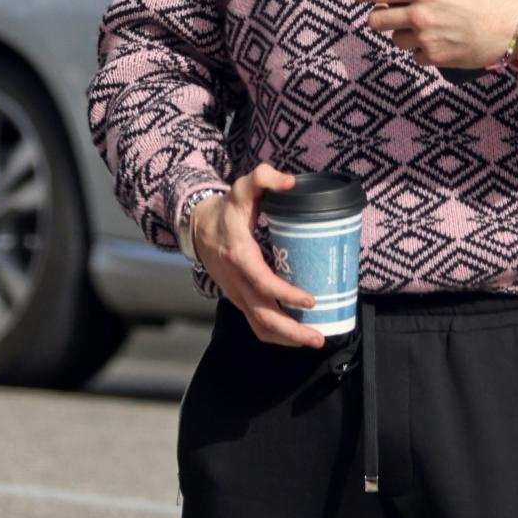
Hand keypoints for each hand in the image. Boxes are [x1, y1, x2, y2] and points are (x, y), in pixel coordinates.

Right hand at [190, 165, 324, 349]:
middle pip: (263, 316)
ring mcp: (237, 294)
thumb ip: (264, 177)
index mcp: (239, 255)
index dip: (286, 294)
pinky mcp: (240, 299)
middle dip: (291, 332)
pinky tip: (297, 335)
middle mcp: (236, 281)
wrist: (198, 227)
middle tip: (320, 337)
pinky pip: (257, 323)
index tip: (311, 300)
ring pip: (259, 326)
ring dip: (286, 339)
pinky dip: (277, 334)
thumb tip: (290, 182)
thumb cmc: (227, 209)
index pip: (263, 282)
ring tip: (314, 340)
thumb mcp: (243, 187)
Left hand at [350, 0, 517, 69]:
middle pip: (377, 21)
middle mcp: (420, 16)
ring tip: (412, 25)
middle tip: (385, 10)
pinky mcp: (437, 58)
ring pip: (395, 40)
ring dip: (399, 32)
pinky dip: (418, 49)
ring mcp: (427, 39)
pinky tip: (430, 39)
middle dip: (377, 15)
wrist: (516, 25)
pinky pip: (414, 56)